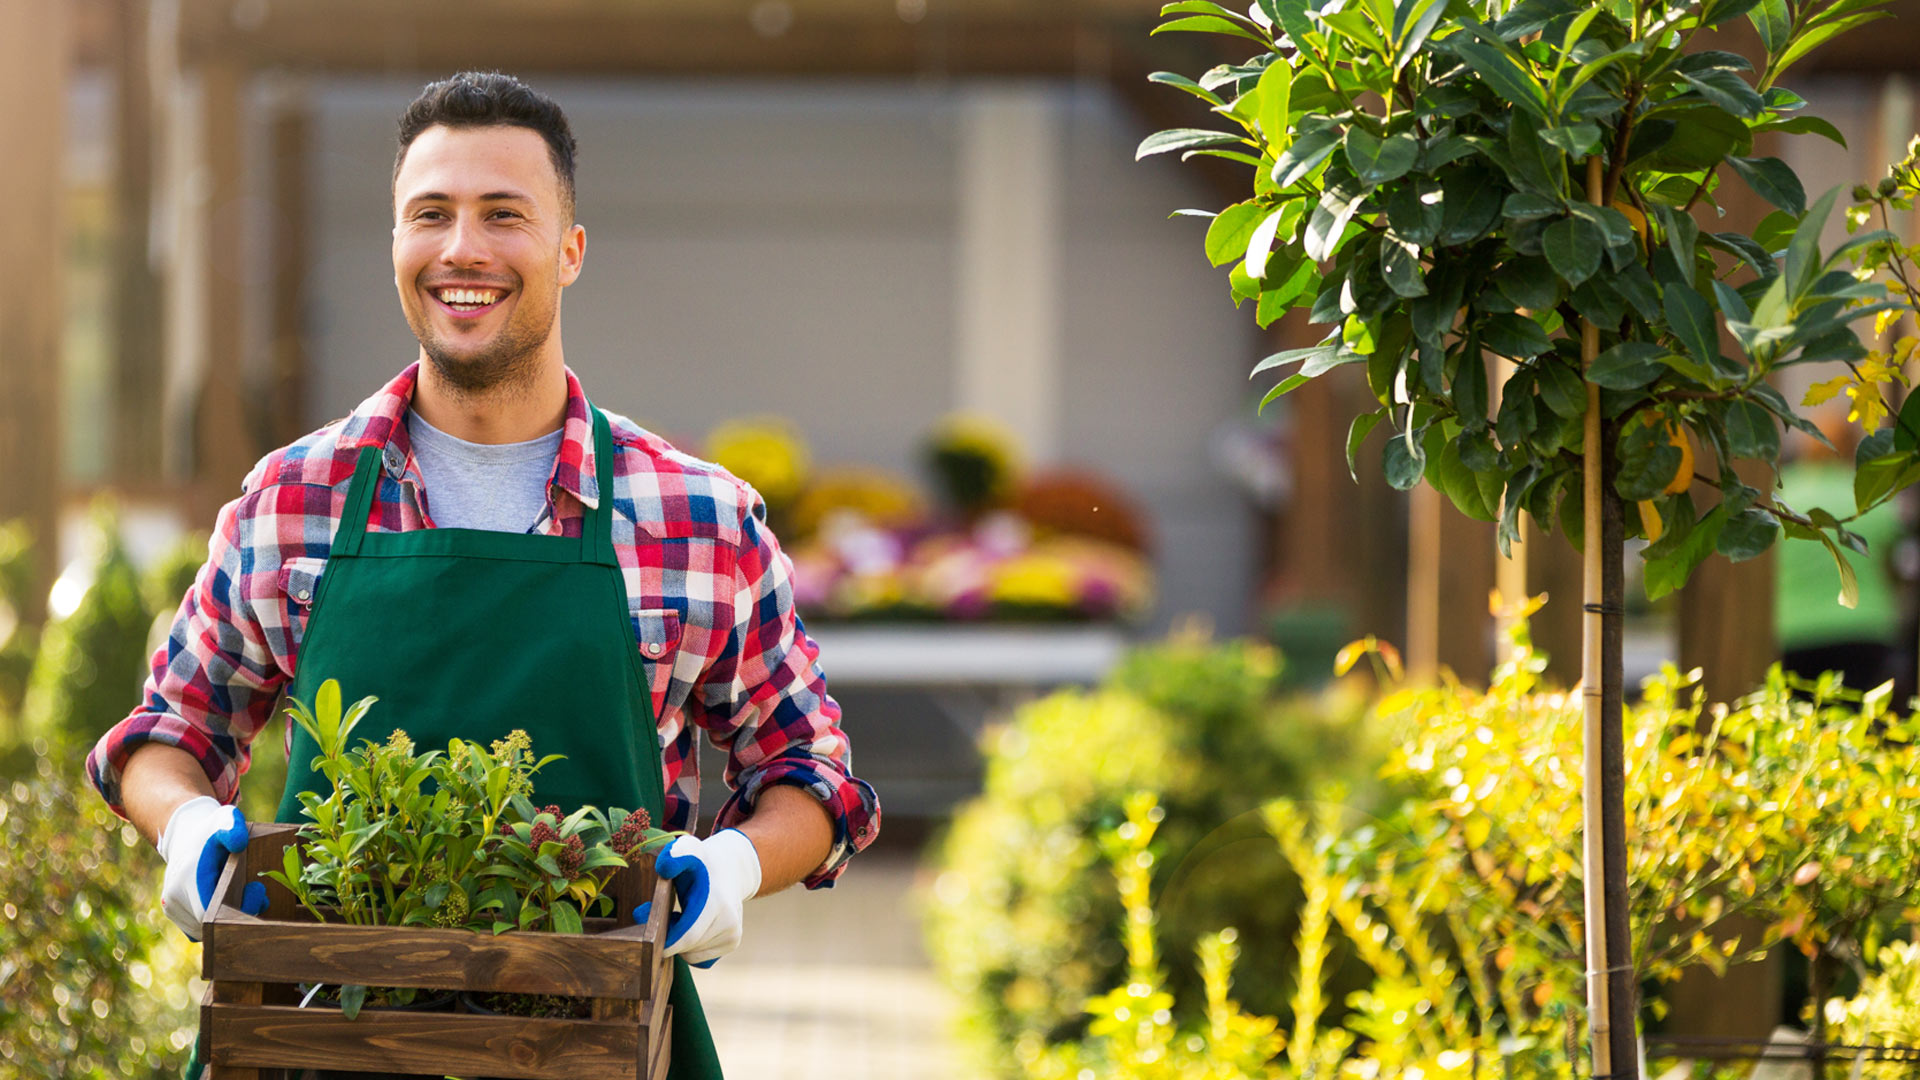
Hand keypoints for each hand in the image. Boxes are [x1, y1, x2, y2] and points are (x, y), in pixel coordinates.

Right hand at [157, 796, 265, 939]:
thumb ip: (233, 827)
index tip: (257, 889)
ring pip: (203, 930)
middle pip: (208, 924)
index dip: (237, 908)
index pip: (209, 911)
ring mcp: (171, 908)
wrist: (185, 837)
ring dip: (227, 921)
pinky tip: (234, 907)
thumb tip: (239, 843)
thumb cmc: (211, 830)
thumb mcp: (225, 819)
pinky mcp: (175, 913)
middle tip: (260, 896)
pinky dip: (216, 922)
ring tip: (250, 900)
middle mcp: (173, 897)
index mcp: (186, 878)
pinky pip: (198, 929)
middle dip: (238, 915)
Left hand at [633, 829, 761, 967]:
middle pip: (687, 947)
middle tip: (660, 917)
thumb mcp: (689, 850)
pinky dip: (690, 948)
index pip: (687, 937)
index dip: (665, 941)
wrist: (732, 868)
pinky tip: (691, 928)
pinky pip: (701, 958)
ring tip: (680, 918)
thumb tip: (665, 867)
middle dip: (668, 938)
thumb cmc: (703, 862)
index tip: (648, 935)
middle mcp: (729, 923)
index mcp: (717, 904)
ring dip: (680, 942)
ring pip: (692, 955)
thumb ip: (675, 855)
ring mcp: (733, 935)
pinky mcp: (732, 942)